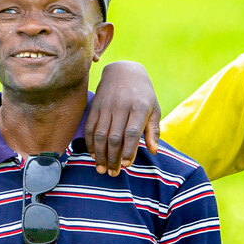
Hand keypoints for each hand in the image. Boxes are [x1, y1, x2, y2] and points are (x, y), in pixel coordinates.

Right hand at [84, 60, 160, 175]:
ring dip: (99, 154)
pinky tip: (93, 154)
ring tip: (101, 169)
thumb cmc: (143, 94)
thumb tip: (153, 151)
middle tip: (113, 173)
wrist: (123, 71)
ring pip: (100, 135)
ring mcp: (106, 106)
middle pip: (115, 137)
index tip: (127, 165)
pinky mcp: (95, 107)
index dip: (129, 150)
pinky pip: (90, 127)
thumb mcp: (154, 108)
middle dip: (113, 158)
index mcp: (138, 107)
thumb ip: (153, 130)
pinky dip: (90, 143)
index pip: (132, 133)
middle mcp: (121, 107)